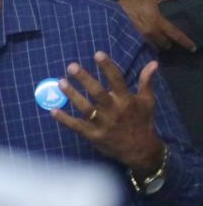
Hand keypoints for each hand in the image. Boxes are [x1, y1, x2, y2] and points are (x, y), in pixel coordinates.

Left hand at [53, 52, 164, 176]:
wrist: (141, 151)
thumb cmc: (143, 122)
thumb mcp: (147, 102)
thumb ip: (146, 82)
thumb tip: (153, 63)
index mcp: (127, 100)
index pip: (117, 80)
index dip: (108, 67)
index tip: (97, 54)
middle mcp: (114, 111)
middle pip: (97, 93)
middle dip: (84, 79)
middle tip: (71, 66)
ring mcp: (103, 124)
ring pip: (85, 108)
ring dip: (72, 95)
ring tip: (60, 82)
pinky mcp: (94, 135)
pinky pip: (76, 126)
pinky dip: (65, 119)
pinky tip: (53, 110)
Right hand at [118, 0, 195, 51]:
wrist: (110, 9)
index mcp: (158, 22)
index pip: (176, 35)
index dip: (186, 42)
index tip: (193, 48)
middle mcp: (151, 33)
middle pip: (166, 44)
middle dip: (169, 42)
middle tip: (170, 39)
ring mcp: (142, 38)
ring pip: (156, 46)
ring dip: (159, 44)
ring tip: (160, 41)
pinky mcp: (133, 41)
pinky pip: (146, 46)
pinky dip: (150, 45)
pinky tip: (150, 42)